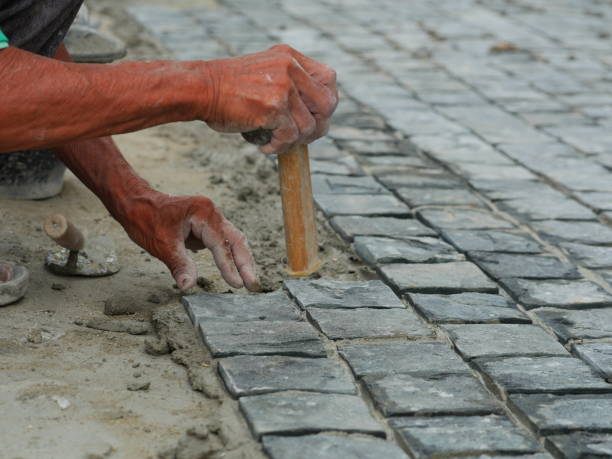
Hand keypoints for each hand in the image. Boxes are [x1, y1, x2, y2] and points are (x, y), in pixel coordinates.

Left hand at [121, 192, 258, 291]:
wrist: (135, 203)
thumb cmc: (146, 219)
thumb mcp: (162, 245)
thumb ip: (180, 265)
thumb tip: (188, 286)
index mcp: (203, 213)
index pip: (221, 243)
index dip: (229, 266)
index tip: (237, 284)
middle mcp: (211, 212)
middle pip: (236, 239)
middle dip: (245, 263)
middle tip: (253, 285)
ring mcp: (210, 217)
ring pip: (233, 239)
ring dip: (241, 259)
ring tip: (249, 280)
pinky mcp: (207, 225)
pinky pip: (224, 240)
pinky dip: (231, 255)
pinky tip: (236, 270)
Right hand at [202, 44, 337, 154]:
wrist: (200, 89)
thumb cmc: (229, 89)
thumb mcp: (265, 73)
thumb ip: (289, 84)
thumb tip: (315, 115)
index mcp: (290, 57)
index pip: (329, 79)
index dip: (326, 103)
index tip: (313, 117)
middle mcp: (290, 68)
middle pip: (327, 104)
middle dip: (318, 126)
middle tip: (300, 138)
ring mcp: (283, 87)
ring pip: (309, 126)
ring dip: (293, 141)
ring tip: (275, 143)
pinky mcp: (273, 107)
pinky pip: (290, 137)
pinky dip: (279, 147)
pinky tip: (265, 147)